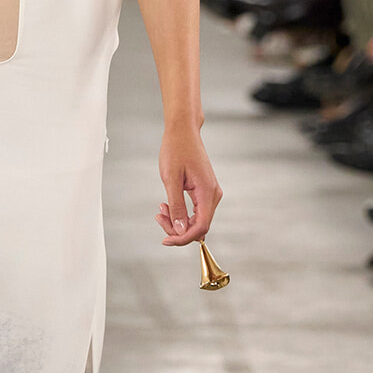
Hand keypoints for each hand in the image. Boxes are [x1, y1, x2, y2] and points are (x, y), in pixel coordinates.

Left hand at [156, 125, 221, 248]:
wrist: (183, 132)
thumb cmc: (176, 150)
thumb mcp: (171, 179)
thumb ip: (176, 206)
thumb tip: (180, 230)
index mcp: (207, 192)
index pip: (200, 227)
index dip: (183, 238)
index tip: (165, 240)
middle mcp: (213, 195)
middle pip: (199, 226)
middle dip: (177, 229)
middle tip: (158, 216)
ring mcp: (210, 193)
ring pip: (196, 220)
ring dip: (177, 221)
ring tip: (160, 209)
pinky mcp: (205, 191)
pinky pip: (195, 211)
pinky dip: (181, 213)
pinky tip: (167, 206)